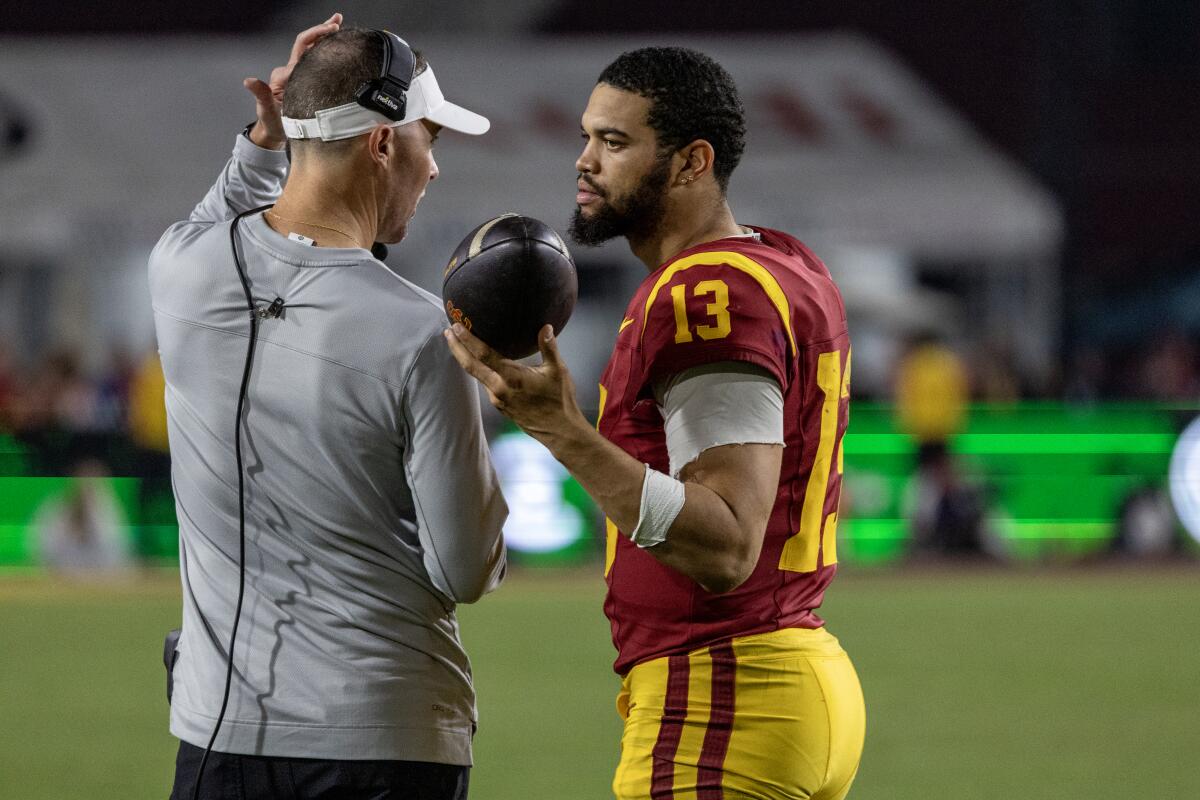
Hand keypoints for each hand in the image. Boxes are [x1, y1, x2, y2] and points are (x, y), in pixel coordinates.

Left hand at [243, 12, 342, 148]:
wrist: (275, 131)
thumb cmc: (271, 122)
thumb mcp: (266, 109)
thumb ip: (261, 94)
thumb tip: (249, 81)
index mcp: (286, 74)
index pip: (303, 48)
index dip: (316, 35)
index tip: (331, 29)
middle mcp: (292, 70)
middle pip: (307, 43)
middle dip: (322, 30)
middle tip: (337, 20)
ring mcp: (299, 75)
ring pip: (313, 51)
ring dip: (325, 38)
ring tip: (339, 26)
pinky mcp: (305, 81)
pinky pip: (316, 64)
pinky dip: (327, 53)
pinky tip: (337, 48)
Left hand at [444, 323, 589, 449]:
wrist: (558, 431)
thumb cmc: (560, 400)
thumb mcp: (558, 371)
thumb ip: (549, 348)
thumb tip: (546, 327)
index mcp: (512, 378)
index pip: (484, 355)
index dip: (468, 340)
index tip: (455, 327)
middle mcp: (499, 389)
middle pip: (471, 366)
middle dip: (457, 348)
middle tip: (447, 331)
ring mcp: (497, 399)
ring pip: (477, 376)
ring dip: (466, 359)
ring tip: (460, 343)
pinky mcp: (500, 405)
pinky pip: (486, 384)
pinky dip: (479, 370)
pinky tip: (482, 363)